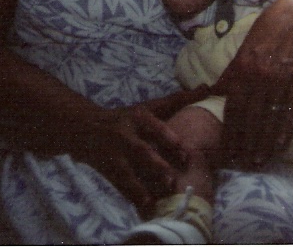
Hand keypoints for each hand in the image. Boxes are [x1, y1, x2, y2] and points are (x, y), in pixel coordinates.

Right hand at [64, 86, 210, 214]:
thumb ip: (179, 99)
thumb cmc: (128, 117)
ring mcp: (114, 154)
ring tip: (158, 198)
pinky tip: (146, 206)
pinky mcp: (108, 169)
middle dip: (156, 166)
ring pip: (129, 171)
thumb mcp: (149, 106)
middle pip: (141, 151)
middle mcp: (125, 134)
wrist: (85, 127)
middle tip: (173, 180)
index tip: (185, 154)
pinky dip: (133, 195)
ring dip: (143, 186)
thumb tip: (207, 86)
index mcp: (137, 117)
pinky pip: (121, 184)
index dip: (169, 140)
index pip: (154, 127)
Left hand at [214, 0, 292, 167]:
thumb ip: (229, 74)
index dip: (231, 132)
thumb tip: (211, 92)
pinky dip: (286, 129)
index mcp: (243, 69)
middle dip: (247, 143)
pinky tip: (281, 144)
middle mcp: (260, 77)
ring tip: (260, 160)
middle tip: (244, 163)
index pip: (234, 108)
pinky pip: (292, 110)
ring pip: (271, 117)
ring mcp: (281, 79)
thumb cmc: (265, 33)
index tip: (228, 151)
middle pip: (251, 117)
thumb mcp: (242, 51)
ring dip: (265, 142)